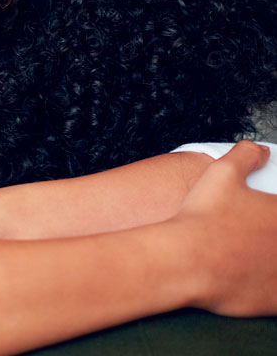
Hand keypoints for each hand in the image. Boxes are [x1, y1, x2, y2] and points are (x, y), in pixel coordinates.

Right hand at [171, 141, 276, 316]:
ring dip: (270, 264)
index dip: (272, 215)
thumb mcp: (221, 174)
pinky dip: (266, 290)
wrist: (184, 261)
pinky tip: (250, 281)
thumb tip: (259, 150)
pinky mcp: (273, 302)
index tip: (264, 219)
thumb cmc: (201, 219)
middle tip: (251, 238)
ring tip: (249, 259)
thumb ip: (246, 156)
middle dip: (271, 239)